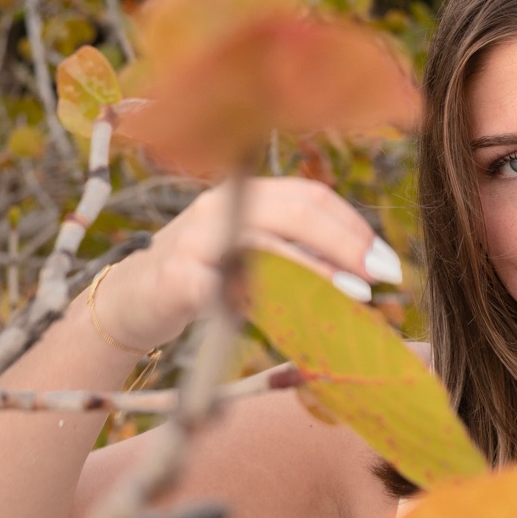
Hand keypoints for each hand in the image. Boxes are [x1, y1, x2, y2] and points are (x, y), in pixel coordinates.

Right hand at [86, 178, 401, 353]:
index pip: (310, 196)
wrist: (130, 303)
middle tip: (379, 278)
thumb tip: (367, 270)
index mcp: (243, 195)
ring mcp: (194, 240)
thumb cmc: (204, 278)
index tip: (386, 263)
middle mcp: (220, 207)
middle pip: (294, 212)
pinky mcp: (175, 280)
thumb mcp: (252, 253)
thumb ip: (297, 251)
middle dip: (344, 244)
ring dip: (316, 272)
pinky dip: (266, 303)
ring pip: (265, 246)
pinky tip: (296, 322)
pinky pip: (227, 289)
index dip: (353, 227)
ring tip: (352, 297)